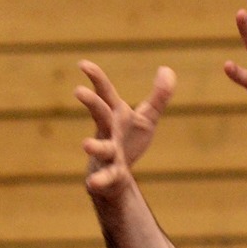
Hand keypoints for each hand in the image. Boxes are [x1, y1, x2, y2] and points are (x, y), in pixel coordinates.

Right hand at [75, 60, 175, 197]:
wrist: (117, 176)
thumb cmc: (128, 142)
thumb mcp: (147, 118)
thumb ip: (158, 96)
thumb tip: (167, 70)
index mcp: (115, 114)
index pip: (105, 92)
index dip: (95, 77)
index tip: (82, 64)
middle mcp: (108, 131)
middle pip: (99, 114)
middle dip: (91, 102)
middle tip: (78, 91)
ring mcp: (107, 152)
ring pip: (100, 147)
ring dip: (94, 145)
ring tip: (86, 145)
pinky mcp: (110, 173)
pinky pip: (106, 176)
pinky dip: (99, 180)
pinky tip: (93, 183)